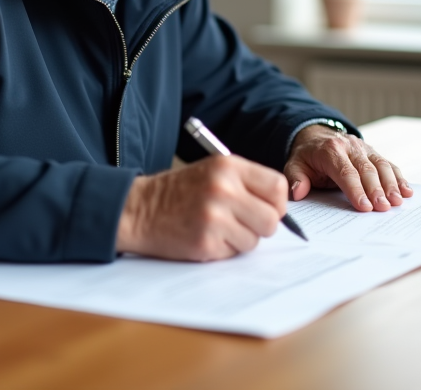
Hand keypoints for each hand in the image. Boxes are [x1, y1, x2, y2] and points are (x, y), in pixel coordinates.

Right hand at [115, 155, 287, 260]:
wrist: (139, 209)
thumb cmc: (180, 192)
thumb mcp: (213, 172)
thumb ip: (246, 183)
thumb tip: (281, 209)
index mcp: (228, 166)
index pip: (278, 187)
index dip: (276, 202)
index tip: (265, 207)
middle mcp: (224, 189)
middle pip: (272, 219)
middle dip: (261, 225)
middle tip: (242, 222)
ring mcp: (215, 217)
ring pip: (255, 240)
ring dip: (241, 239)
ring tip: (218, 228)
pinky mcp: (206, 242)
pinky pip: (234, 252)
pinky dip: (224, 249)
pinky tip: (205, 236)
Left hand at [284, 125, 412, 211]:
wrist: (317, 137)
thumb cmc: (307, 157)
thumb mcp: (294, 165)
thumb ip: (296, 178)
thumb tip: (298, 192)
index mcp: (330, 150)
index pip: (345, 172)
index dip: (355, 190)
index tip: (364, 207)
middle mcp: (350, 146)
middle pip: (366, 169)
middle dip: (377, 189)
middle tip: (385, 208)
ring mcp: (364, 148)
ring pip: (381, 165)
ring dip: (391, 184)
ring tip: (398, 201)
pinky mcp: (373, 152)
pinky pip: (388, 164)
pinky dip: (399, 177)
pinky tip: (407, 191)